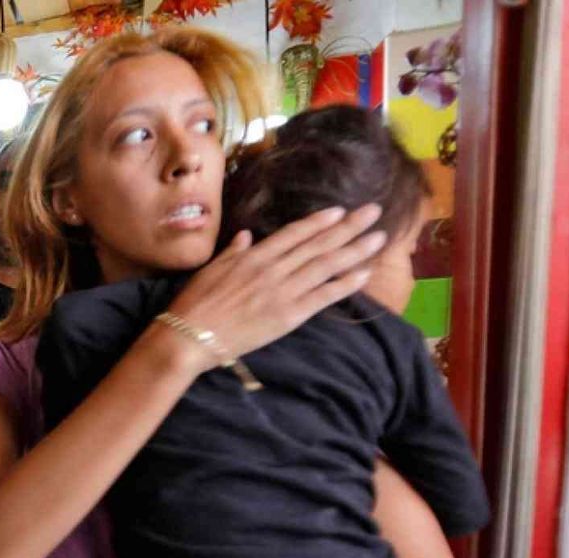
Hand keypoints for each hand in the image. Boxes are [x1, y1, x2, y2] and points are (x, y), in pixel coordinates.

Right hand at [154, 205, 387, 372]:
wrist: (190, 336)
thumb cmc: (195, 303)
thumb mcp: (211, 270)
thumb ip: (233, 252)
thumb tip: (247, 236)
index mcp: (254, 257)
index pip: (294, 234)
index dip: (319, 222)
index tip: (340, 211)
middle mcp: (273, 269)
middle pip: (318, 245)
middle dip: (348, 228)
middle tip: (374, 212)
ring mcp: (283, 292)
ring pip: (326, 266)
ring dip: (355, 250)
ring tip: (378, 238)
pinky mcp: (288, 316)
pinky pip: (323, 296)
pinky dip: (344, 284)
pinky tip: (364, 273)